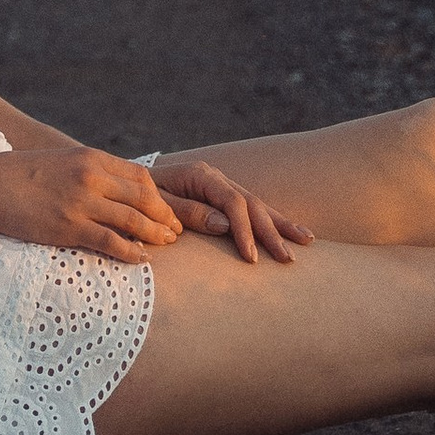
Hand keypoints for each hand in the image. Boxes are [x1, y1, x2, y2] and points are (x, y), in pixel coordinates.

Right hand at [0, 145, 186, 262]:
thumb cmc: (21, 174)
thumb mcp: (61, 160)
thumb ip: (89, 170)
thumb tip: (114, 186)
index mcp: (90, 158)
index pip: (140, 177)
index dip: (159, 197)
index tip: (166, 211)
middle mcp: (91, 177)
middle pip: (143, 198)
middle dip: (165, 216)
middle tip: (176, 231)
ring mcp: (81, 203)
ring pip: (133, 220)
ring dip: (155, 234)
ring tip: (166, 244)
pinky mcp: (69, 227)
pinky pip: (110, 242)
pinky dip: (131, 252)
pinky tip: (140, 259)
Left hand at [150, 155, 313, 266]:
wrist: (128, 183)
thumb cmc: (138, 197)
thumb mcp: (157, 203)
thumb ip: (187, 212)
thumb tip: (225, 224)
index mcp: (200, 175)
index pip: (232, 202)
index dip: (244, 230)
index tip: (252, 259)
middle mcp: (215, 177)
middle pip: (251, 204)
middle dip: (271, 232)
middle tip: (288, 259)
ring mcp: (221, 185)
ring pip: (258, 204)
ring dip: (281, 225)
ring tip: (306, 242)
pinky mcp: (222, 197)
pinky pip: (252, 208)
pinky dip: (273, 220)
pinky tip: (293, 231)